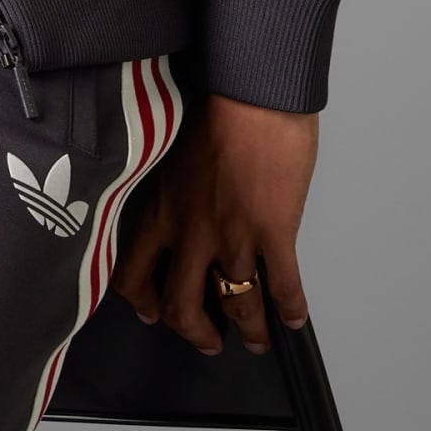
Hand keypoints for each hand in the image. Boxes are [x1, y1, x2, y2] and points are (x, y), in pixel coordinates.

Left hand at [111, 91, 317, 355]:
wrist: (251, 90)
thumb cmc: (214, 104)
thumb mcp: (174, 151)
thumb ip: (177, 187)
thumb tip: (191, 203)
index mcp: (162, 208)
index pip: (134, 272)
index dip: (143, 302)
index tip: (151, 312)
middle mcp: (191, 230)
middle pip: (181, 304)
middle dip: (196, 332)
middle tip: (209, 340)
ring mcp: (233, 234)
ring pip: (236, 304)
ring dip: (249, 330)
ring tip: (257, 339)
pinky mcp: (274, 231)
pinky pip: (283, 286)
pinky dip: (291, 309)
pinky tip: (297, 318)